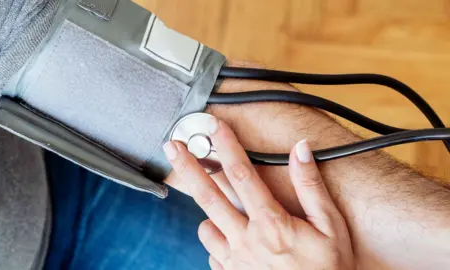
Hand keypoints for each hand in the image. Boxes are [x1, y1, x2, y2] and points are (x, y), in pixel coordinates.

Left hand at [163, 117, 354, 269]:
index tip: (214, 126)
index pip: (242, 175)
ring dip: (210, 213)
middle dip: (187, 168)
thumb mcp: (331, 226)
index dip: (227, 146)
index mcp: (271, 224)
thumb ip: (311, 187)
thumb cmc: (330, 268)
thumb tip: (300, 149)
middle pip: (208, 196)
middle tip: (171, 147)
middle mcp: (246, 241)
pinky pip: (213, 252)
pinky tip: (235, 241)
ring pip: (205, 226)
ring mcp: (235, 261)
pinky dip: (219, 242)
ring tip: (227, 211)